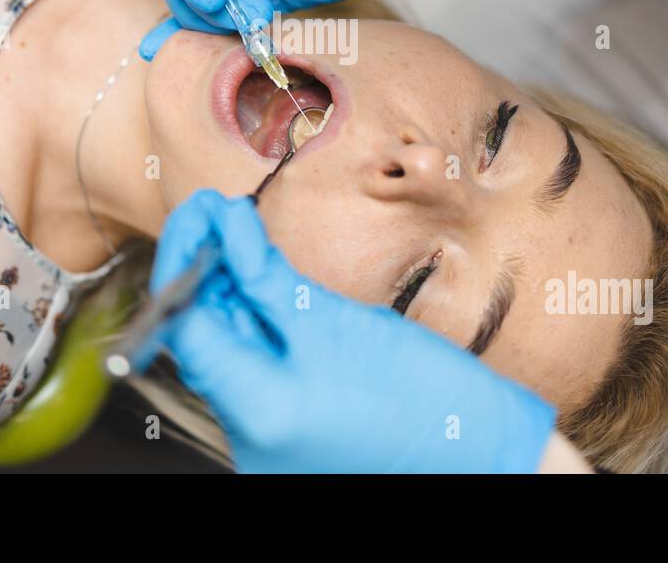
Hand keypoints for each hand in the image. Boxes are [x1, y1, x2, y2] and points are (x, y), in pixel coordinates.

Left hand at [149, 190, 555, 472]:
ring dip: (228, 293)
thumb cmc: (426, 400)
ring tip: (233, 234)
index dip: (182, 260)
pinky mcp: (292, 430)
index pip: (186, 326)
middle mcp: (248, 436)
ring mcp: (269, 438)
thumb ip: (268, 281)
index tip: (200, 211)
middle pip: (204, 340)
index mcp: (255, 412)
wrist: (485, 458)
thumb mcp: (339, 325)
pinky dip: (258, 323)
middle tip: (211, 212)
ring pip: (231, 353)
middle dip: (203, 271)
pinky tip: (262, 279)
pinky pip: (259, 370)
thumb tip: (224, 230)